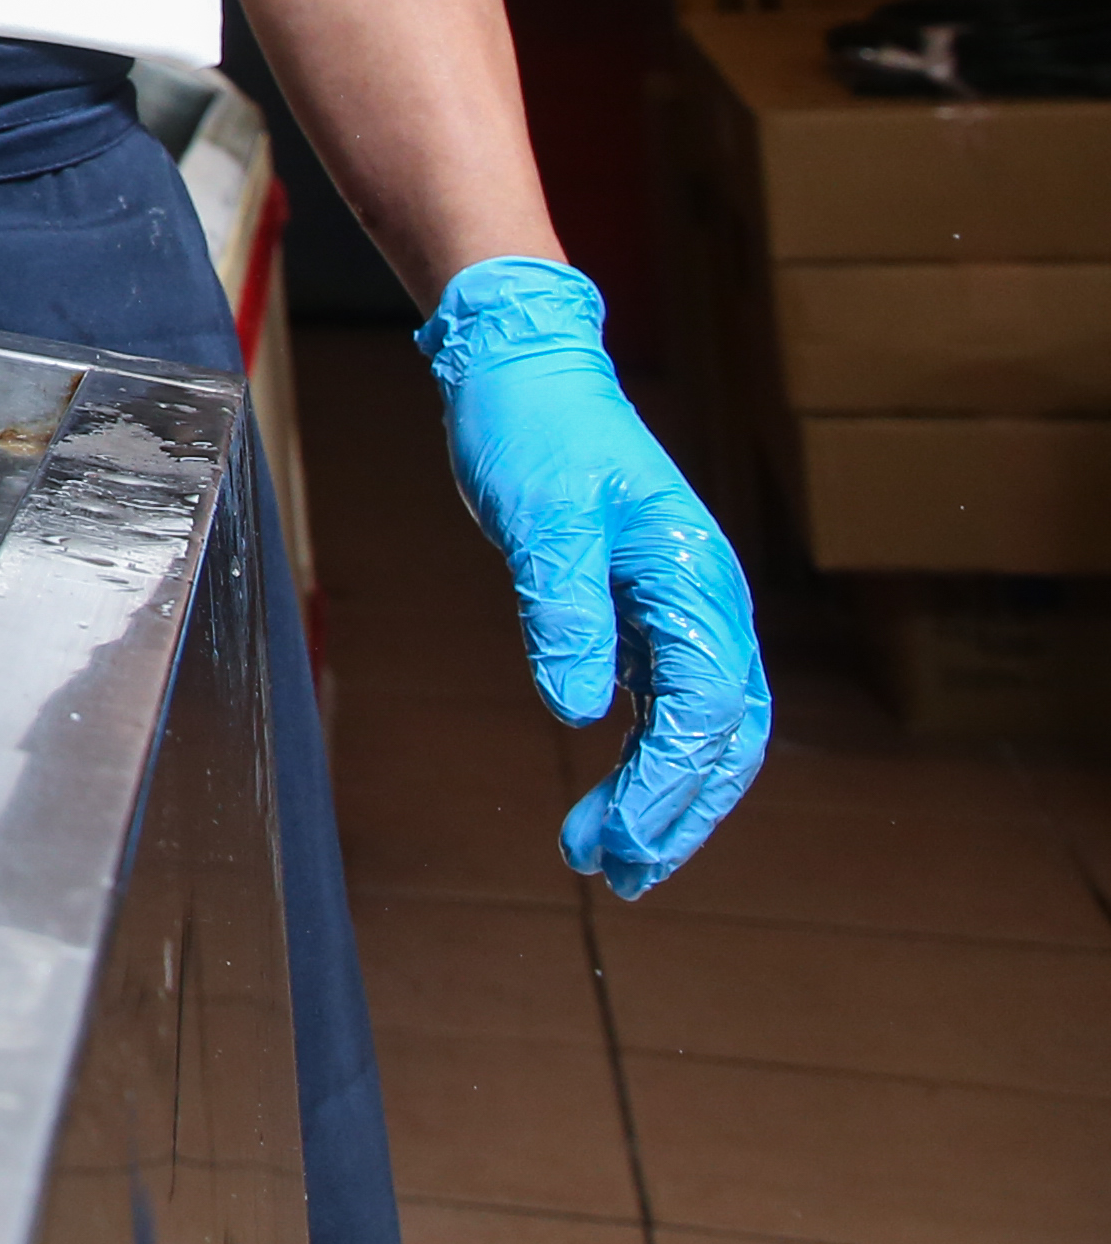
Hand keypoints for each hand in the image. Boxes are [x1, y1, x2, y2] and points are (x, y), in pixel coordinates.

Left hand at [422, 257, 767, 892]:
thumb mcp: (539, 517)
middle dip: (678, 811)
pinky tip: (610, 796)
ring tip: (611, 859)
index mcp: (696, 578)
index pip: (704, 707)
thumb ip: (561, 609)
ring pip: (698, 726)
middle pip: (720, 733)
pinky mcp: (639, 609)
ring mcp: (677, 607)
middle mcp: (703, 600)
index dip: (669, 783)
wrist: (523, 368)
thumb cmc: (534, 429)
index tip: (624, 841)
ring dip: (663, 794)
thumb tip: (574, 708)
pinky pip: (664, 700)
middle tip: (622, 875)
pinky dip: (644, 755)